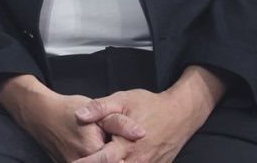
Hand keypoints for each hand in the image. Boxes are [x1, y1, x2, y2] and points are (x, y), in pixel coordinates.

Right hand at [0, 74, 145, 161]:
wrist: (42, 115)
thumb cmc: (70, 110)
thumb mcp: (98, 111)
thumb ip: (120, 124)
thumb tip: (142, 133)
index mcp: (93, 152)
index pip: (121, 160)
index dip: (131, 155)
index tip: (138, 149)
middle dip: (120, 156)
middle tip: (125, 148)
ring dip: (110, 158)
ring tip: (114, 149)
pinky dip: (98, 159)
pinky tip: (103, 150)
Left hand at [70, 66, 226, 162]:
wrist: (180, 114)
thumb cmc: (149, 105)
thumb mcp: (123, 99)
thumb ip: (100, 108)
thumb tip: (79, 115)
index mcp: (126, 145)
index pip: (101, 160)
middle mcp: (137, 161)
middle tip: (76, 162)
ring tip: (93, 162)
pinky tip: (119, 161)